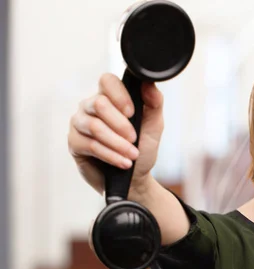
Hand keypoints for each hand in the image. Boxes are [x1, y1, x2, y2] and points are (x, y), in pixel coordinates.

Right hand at [67, 72, 164, 194]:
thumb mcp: (154, 125)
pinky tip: (123, 163)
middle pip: (99, 104)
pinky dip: (111, 155)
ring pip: (94, 126)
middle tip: (134, 139)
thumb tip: (149, 83)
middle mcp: (90, 106)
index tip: (133, 113)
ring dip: (118, 143)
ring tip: (132, 155)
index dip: (120, 96)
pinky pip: (90, 145)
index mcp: (110, 97)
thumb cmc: (143, 148)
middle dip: (121, 125)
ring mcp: (80, 123)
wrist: (135, 177)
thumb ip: (154, 103)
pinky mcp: (74, 143)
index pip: (107, 81)